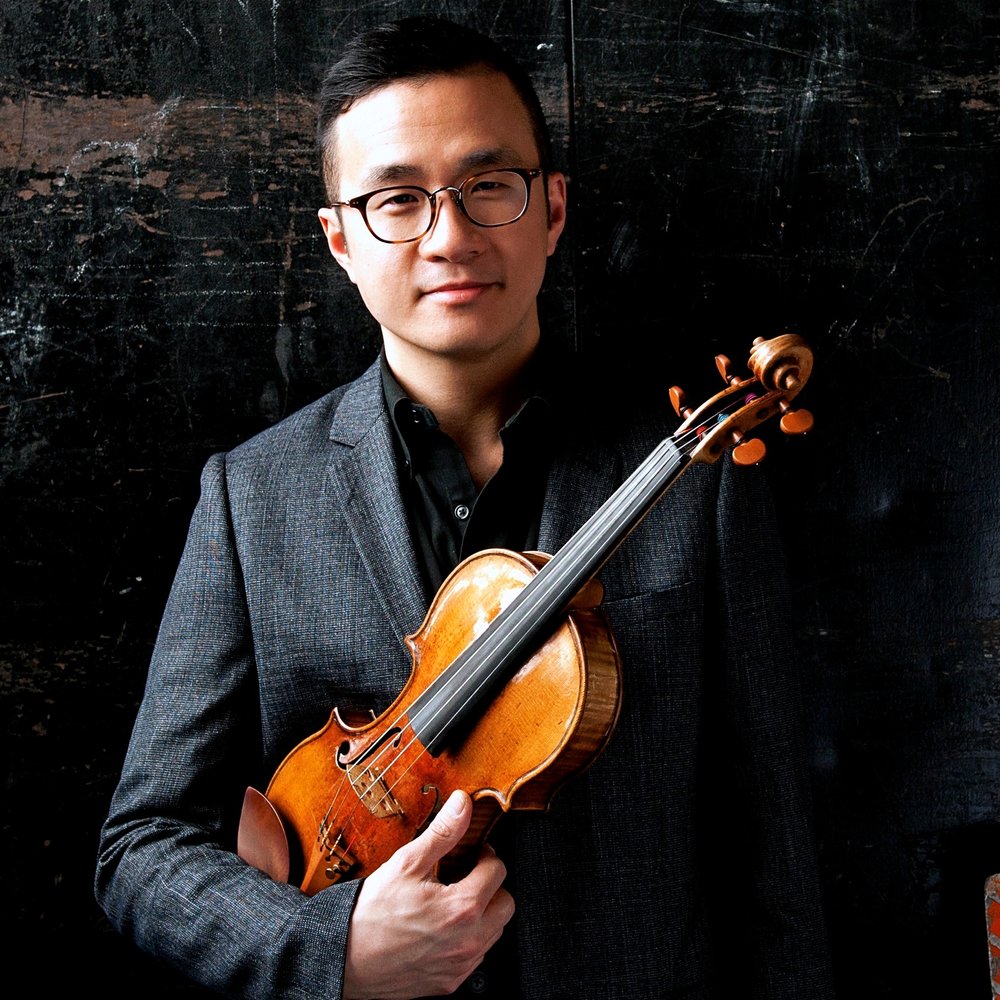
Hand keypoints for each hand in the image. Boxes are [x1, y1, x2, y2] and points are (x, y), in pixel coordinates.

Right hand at [343, 789, 513, 998]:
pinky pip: (476, 956)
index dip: (484, 855)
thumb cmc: (372, 913)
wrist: (344, 959)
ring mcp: (460, 965)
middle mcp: (468, 940)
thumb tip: (464, 803)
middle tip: (465, 876)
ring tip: (452, 900)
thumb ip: (443, 832)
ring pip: (495, 931)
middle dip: (490, 885)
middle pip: (505, 903)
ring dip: (483, 913)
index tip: (470, 853)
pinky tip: (444, 927)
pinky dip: (468, 938)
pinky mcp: (450, 982)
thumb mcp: (407, 863)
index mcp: (462, 907)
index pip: (498, 870)